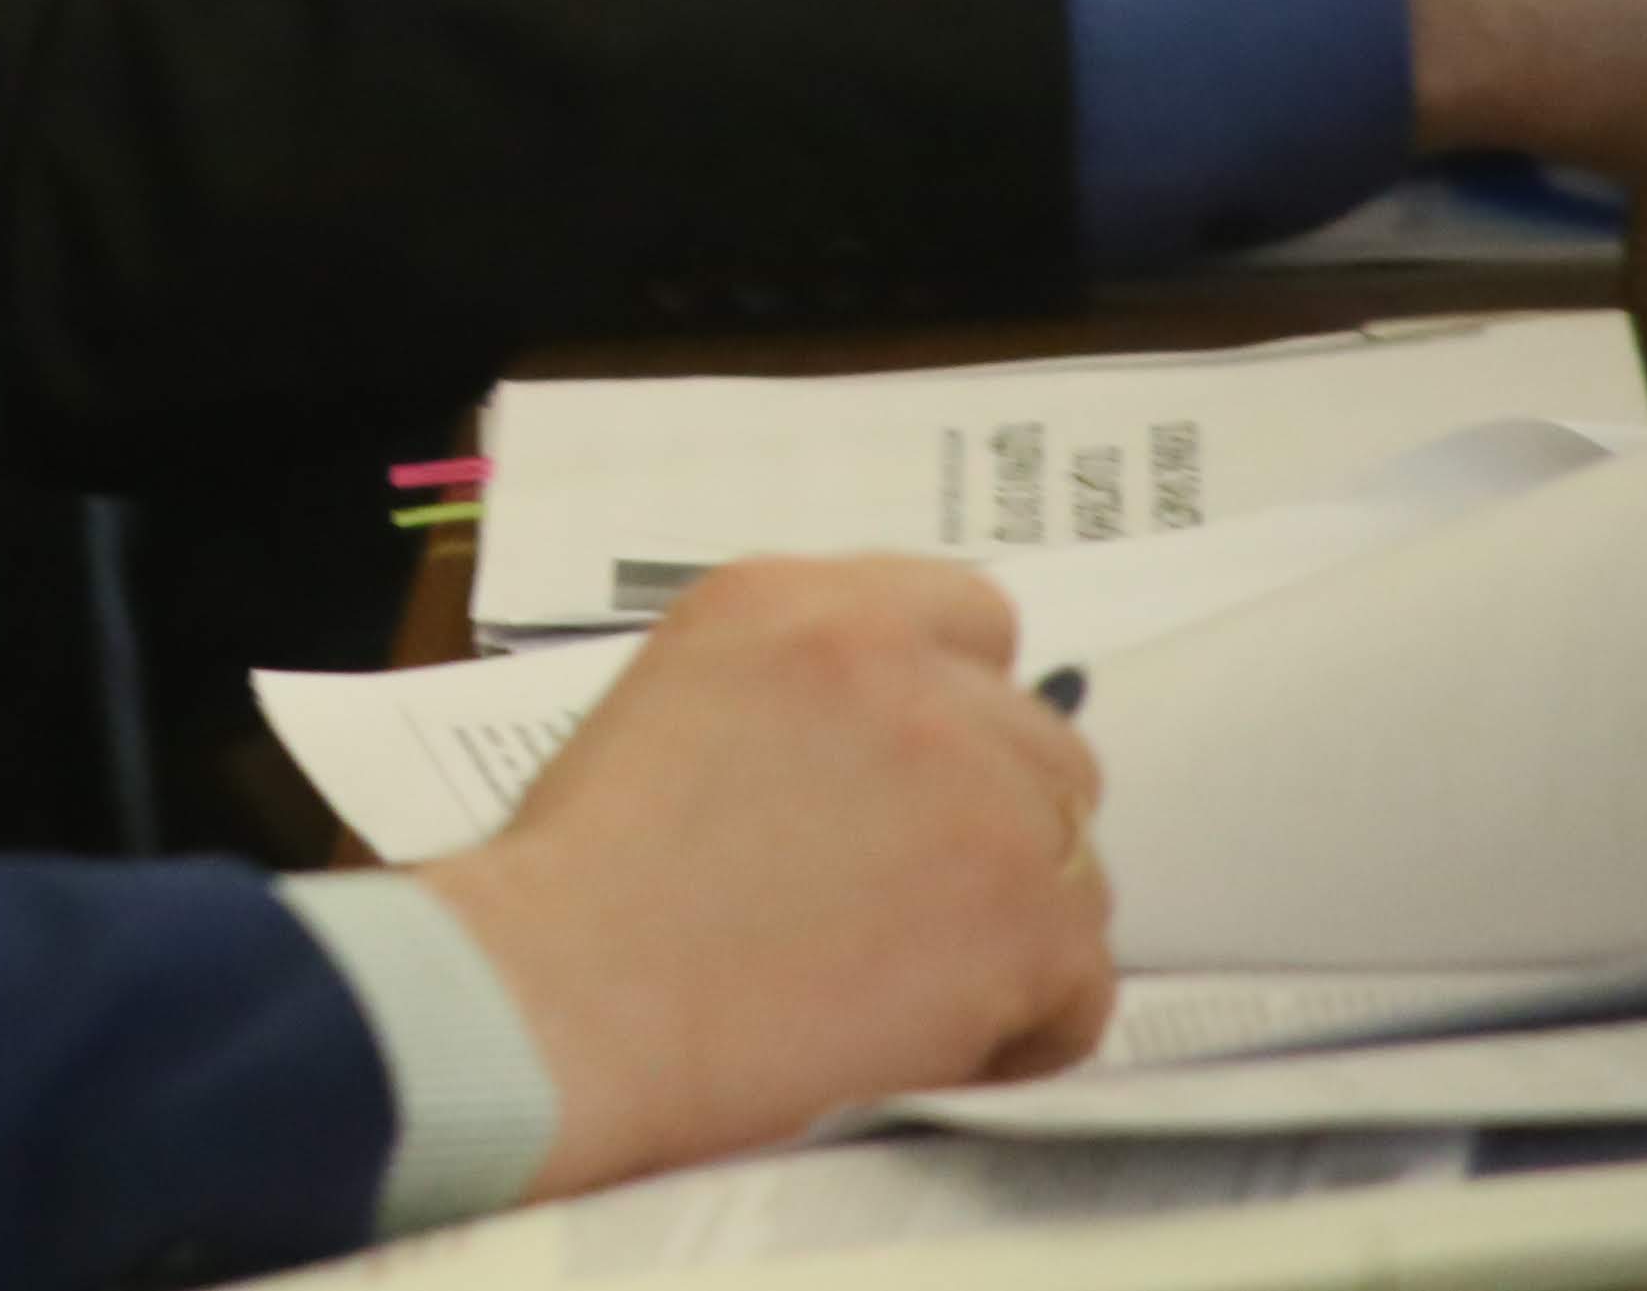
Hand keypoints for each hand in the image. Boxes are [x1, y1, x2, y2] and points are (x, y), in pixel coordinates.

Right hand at [422, 558, 1109, 1199]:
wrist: (563, 997)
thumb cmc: (585, 882)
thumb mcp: (675, 697)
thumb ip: (807, 688)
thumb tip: (906, 750)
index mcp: (801, 606)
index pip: (970, 618)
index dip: (958, 711)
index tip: (927, 780)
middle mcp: (904, 674)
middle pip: (1043, 746)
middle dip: (994, 827)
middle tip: (905, 904)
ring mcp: (978, 793)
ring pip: (1071, 866)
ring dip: (1007, 930)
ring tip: (894, 984)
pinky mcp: (1023, 919)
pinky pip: (1084, 982)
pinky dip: (1022, 1029)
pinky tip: (925, 1041)